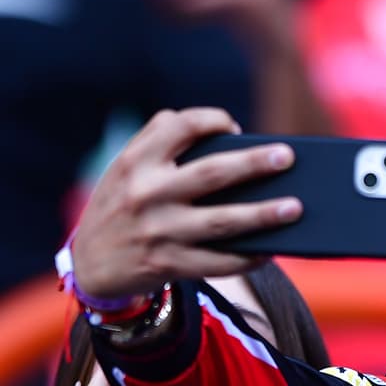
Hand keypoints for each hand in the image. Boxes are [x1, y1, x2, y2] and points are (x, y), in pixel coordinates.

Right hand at [71, 108, 301, 299]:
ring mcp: (160, 232)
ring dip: (263, 215)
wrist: (90, 265)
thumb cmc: (123, 205)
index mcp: (136, 162)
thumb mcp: (125, 168)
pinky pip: (219, 262)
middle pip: (211, 174)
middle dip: (254, 164)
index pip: (179, 127)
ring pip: (223, 221)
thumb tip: (219, 127)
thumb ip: (158, 138)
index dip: (212, 120)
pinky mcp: (170, 265)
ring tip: (295, 208)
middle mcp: (147, 194)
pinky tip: (272, 249)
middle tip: (287, 157)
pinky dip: (249, 257)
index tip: (235, 127)